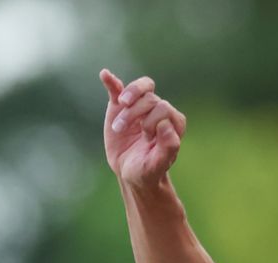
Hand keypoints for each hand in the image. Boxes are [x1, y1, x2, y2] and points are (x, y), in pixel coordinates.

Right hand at [100, 69, 184, 187]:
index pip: (164, 109)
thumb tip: (166, 125)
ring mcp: (140, 106)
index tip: (146, 137)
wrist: (129, 172)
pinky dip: (111, 81)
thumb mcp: (156, 166)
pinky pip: (117, 87)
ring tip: (118, 110)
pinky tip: (105, 75)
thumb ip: (167, 148)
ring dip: (127, 98)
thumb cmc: (146, 171)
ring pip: (139, 89)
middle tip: (121, 130)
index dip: (153, 121)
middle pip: (150, 98)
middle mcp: (159, 111)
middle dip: (134, 113)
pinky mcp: (121, 105)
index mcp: (173, 124)